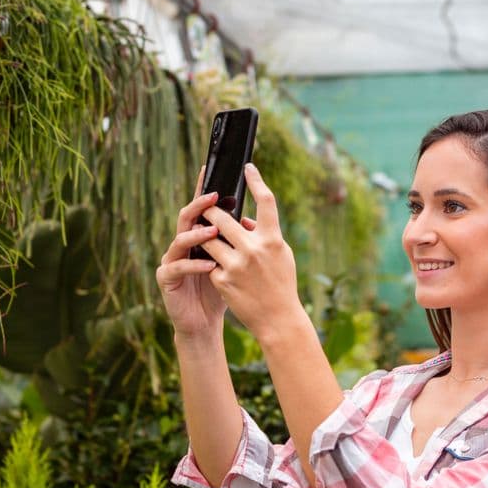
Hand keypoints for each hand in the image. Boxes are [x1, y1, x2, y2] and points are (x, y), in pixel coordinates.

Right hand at [156, 167, 256, 337]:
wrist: (203, 322)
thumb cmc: (221, 291)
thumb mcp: (233, 263)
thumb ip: (237, 243)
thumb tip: (250, 220)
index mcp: (198, 237)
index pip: (201, 209)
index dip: (202, 189)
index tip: (208, 169)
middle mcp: (182, 243)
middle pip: (187, 217)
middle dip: (200, 205)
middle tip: (214, 197)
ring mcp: (171, 259)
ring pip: (180, 239)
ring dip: (197, 234)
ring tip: (213, 232)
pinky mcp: (165, 277)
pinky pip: (178, 267)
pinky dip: (194, 265)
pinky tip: (209, 265)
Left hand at [199, 163, 302, 342]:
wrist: (277, 319)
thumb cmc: (282, 283)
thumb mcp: (282, 255)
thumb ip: (264, 233)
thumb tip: (245, 219)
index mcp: (273, 239)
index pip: (266, 201)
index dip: (256, 180)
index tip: (247, 167)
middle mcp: (254, 249)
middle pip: (222, 217)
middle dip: (210, 209)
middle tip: (206, 206)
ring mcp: (236, 265)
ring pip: (208, 239)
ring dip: (205, 236)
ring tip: (206, 235)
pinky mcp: (222, 280)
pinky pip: (210, 262)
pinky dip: (212, 262)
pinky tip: (217, 268)